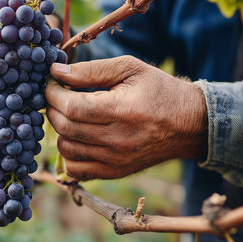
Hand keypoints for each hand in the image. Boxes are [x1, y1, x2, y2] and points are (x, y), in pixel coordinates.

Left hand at [45, 56, 207, 180]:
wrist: (190, 124)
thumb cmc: (159, 90)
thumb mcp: (129, 68)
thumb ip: (90, 70)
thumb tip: (56, 71)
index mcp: (122, 111)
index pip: (71, 107)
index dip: (53, 93)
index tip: (52, 83)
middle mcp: (118, 140)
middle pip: (65, 127)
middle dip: (52, 108)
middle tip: (56, 96)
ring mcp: (116, 161)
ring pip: (66, 149)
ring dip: (60, 129)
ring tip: (69, 114)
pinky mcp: (115, 172)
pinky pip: (77, 169)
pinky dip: (69, 153)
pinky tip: (77, 136)